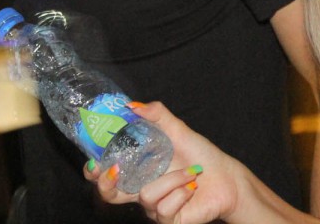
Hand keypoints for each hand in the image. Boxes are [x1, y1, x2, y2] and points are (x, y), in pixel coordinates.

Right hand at [86, 101, 241, 223]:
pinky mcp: (168, 220)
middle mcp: (142, 190)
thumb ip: (156, 115)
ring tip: (190, 172)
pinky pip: (164, 209)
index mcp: (138, 169)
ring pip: (146, 196)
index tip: (94, 162)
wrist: (226, 178)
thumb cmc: (200, 155)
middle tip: (115, 169)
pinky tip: (192, 186)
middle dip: (106, 184)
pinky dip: (181, 192)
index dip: (94, 172)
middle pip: (109, 195)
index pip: (106, 174)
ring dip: (173, 179)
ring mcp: (154, 207)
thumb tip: (131, 105)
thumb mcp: (177, 129)